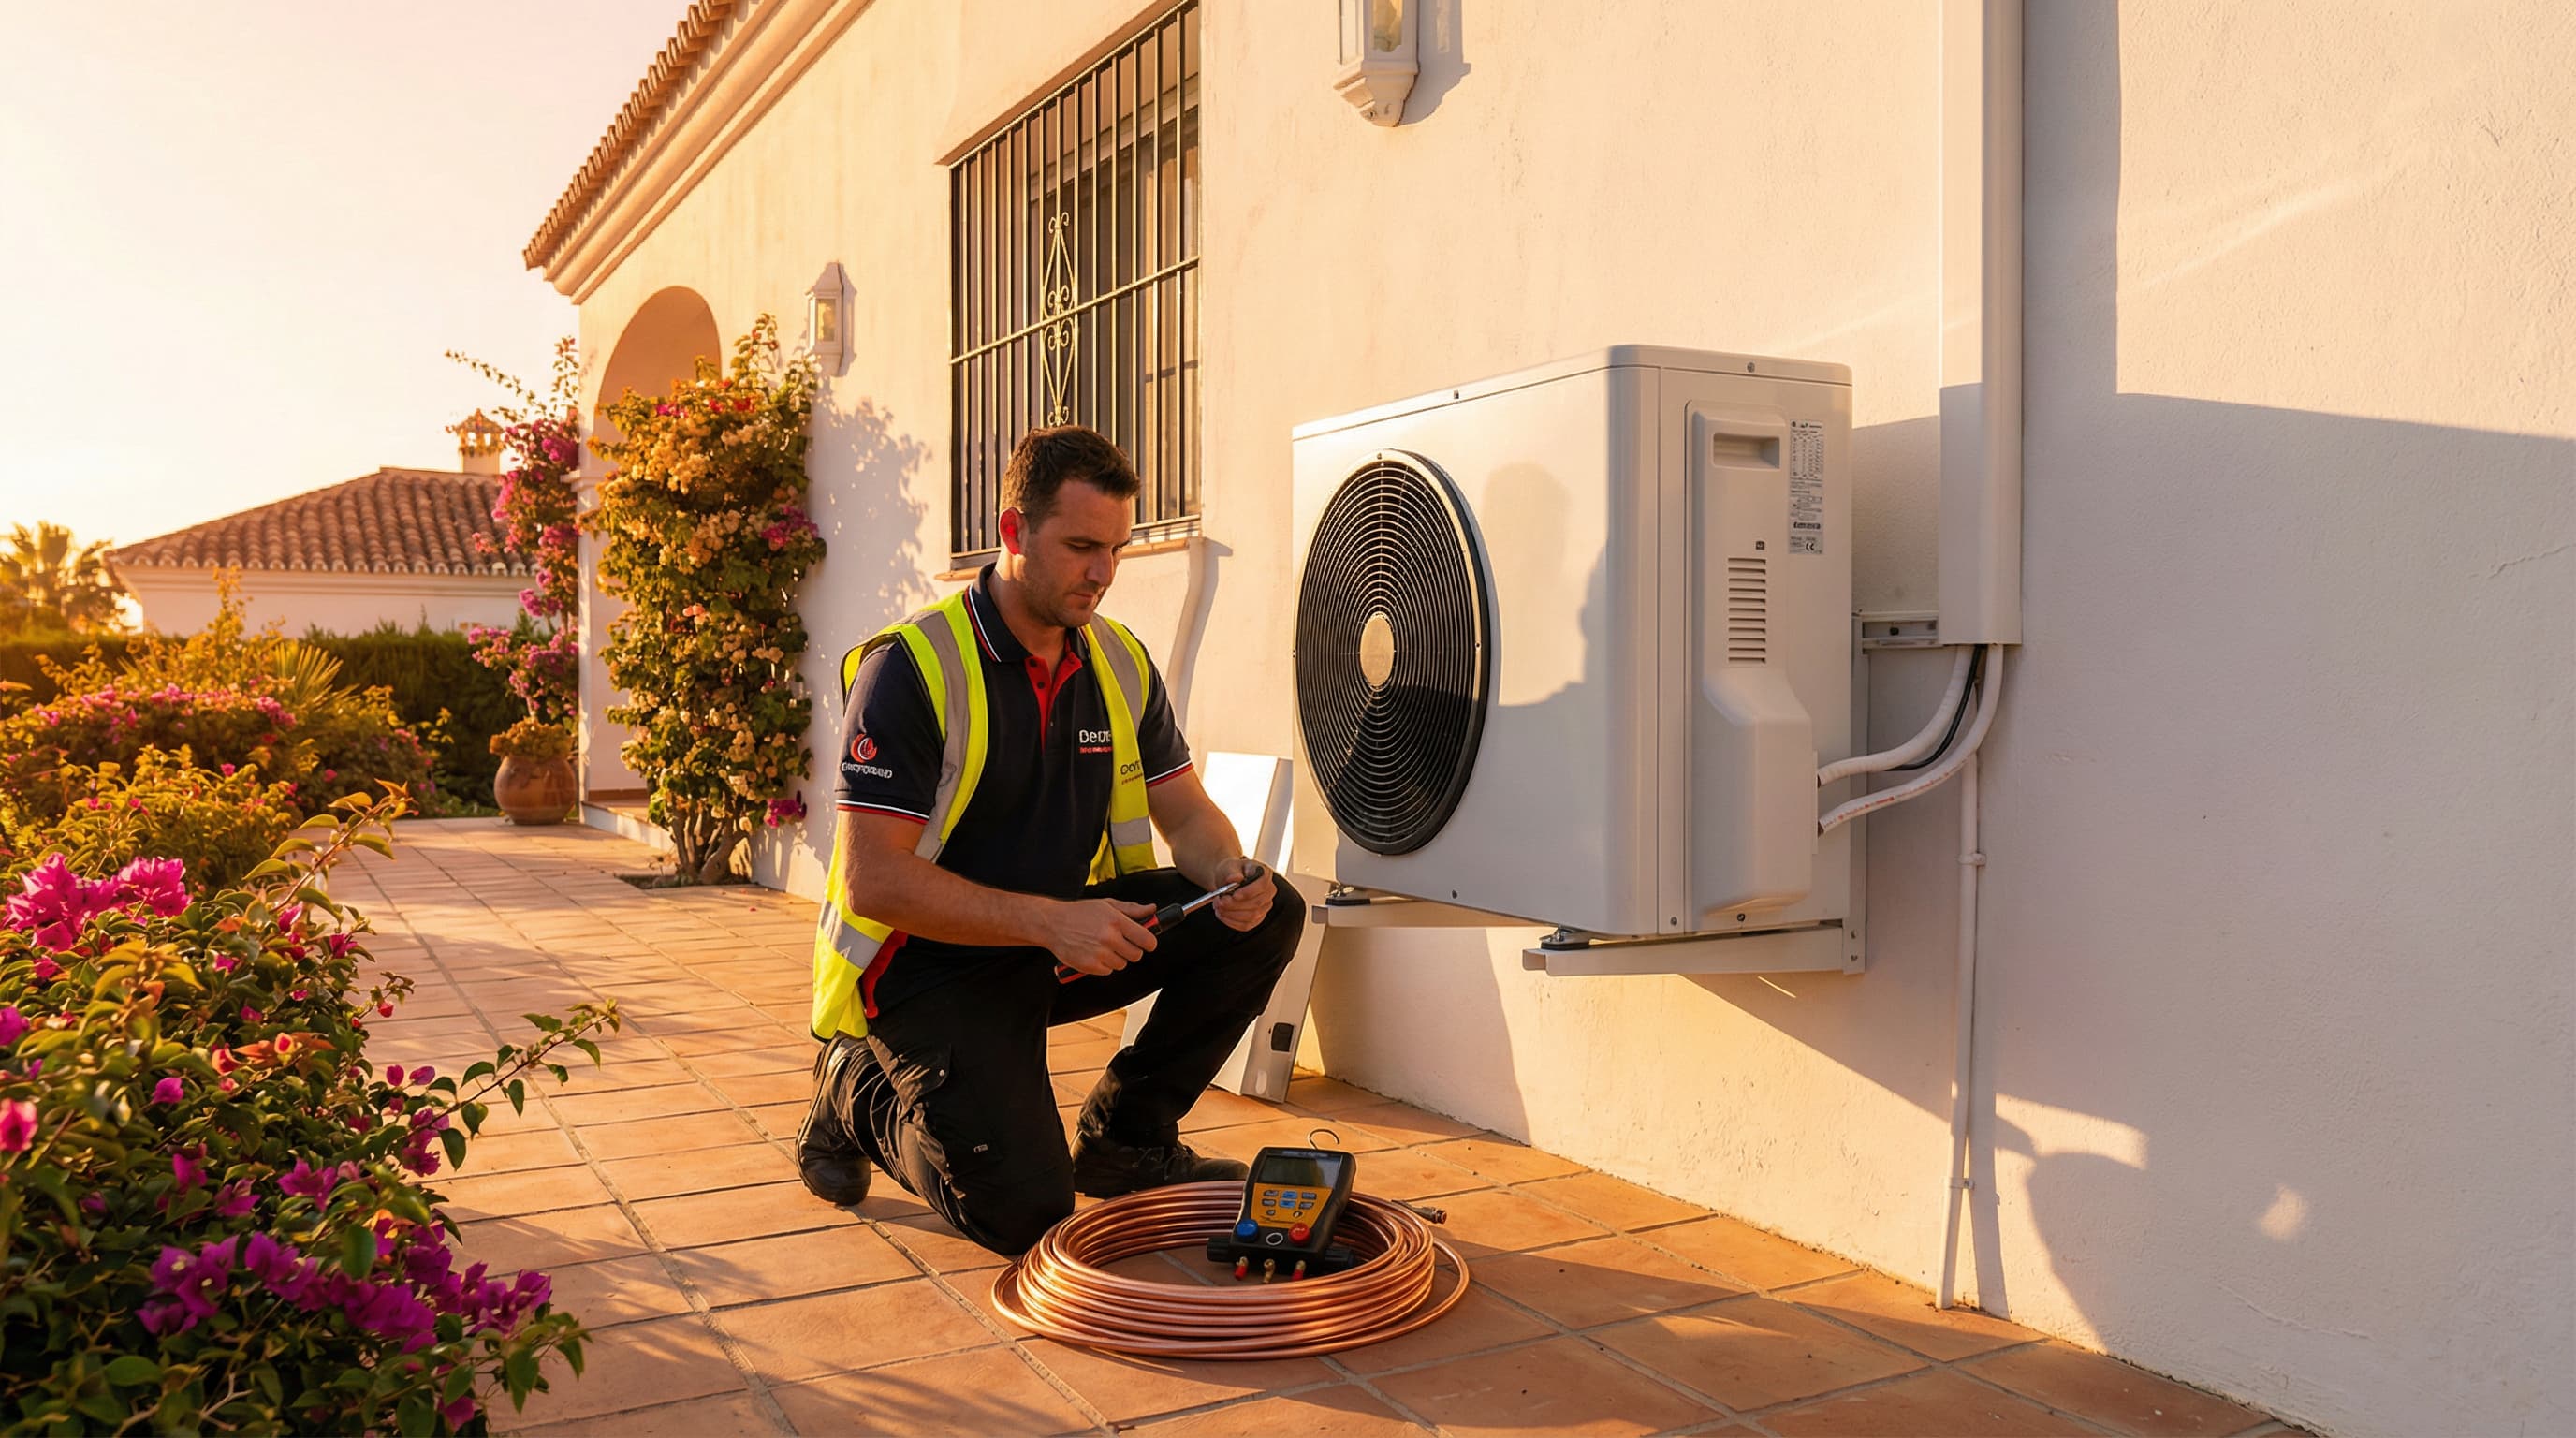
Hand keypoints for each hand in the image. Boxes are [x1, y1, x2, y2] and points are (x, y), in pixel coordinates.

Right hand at [1041, 897, 1159, 976]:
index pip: (1147, 940)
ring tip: (1103, 946)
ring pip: (1122, 964)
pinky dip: (1104, 965)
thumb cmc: (1080, 913)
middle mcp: (1109, 938)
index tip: (1146, 942)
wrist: (1052, 923)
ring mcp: (1099, 953)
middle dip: (1131, 950)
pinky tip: (1094, 953)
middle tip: (1120, 942)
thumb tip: (1152, 910)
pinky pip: (1108, 971)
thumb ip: (1132, 909)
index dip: (1149, 942)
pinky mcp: (1090, 966)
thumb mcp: (1107, 904)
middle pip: (1137, 955)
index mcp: (1117, 921)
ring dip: (1116, 958)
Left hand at [1209, 857, 1275, 931]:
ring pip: (1251, 916)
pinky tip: (1222, 914)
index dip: (1249, 891)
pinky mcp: (1257, 919)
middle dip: (1235, 905)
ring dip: (1231, 913)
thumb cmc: (1230, 872)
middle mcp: (1269, 891)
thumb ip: (1232, 872)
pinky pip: (1246, 925)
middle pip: (1257, 903)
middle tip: (1220, 901)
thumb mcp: (1229, 867)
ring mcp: (1264, 906)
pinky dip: (1231, 921)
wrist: (1227, 882)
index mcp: (1265, 874)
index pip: (1263, 884)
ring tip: (1218, 906)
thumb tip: (1235, 878)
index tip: (1234, 895)